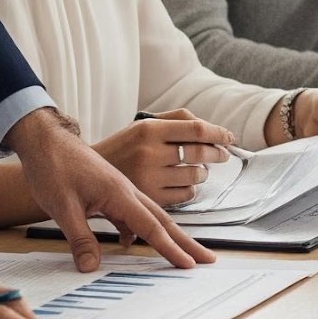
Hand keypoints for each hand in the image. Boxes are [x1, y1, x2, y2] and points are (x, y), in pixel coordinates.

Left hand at [8, 108, 213, 270]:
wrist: (45, 141)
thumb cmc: (53, 167)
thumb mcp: (62, 206)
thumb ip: (79, 238)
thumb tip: (90, 267)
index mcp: (119, 192)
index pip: (150, 226)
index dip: (170, 248)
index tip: (188, 264)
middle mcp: (126, 190)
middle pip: (162, 220)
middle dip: (186, 241)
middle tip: (207, 258)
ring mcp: (120, 190)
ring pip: (151, 216)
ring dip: (169, 235)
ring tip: (184, 253)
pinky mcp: (109, 192)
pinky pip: (132, 214)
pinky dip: (139, 230)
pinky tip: (130, 243)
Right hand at [89, 110, 235, 207]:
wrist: (88, 173)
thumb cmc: (124, 147)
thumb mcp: (143, 125)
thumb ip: (176, 120)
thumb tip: (211, 128)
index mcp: (149, 129)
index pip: (195, 129)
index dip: (218, 133)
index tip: (229, 137)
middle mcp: (149, 152)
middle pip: (199, 152)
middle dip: (217, 153)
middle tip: (222, 154)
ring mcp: (149, 177)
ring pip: (195, 175)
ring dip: (203, 172)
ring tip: (199, 169)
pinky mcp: (149, 197)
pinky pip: (185, 195)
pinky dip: (191, 189)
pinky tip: (184, 184)